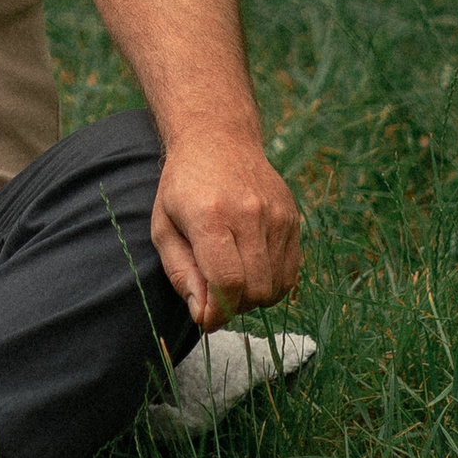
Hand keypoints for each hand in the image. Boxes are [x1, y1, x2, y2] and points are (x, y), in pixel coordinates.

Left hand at [151, 124, 300, 328]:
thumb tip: (203, 314)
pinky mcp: (293, 218)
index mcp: (211, 215)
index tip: (205, 318)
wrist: (218, 139)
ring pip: (276, 287)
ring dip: (253, 297)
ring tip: (233, 279)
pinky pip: (290, 272)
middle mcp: (249, 214)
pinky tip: (251, 268)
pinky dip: (271, 284)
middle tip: (217, 295)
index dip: (217, 311)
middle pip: (254, 290)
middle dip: (234, 306)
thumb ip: (180, 273)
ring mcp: (277, 216)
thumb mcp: (164, 226)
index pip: (226, 282)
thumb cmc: (183, 187)